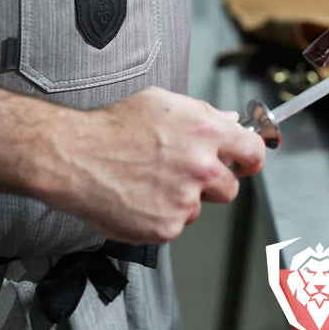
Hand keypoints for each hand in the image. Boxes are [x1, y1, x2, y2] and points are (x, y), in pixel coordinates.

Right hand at [48, 87, 264, 244]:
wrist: (75, 156)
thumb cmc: (113, 126)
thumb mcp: (160, 102)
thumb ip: (202, 113)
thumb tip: (230, 120)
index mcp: (204, 132)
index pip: (253, 151)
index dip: (250, 159)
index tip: (243, 163)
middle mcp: (201, 167)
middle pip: (230, 187)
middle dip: (212, 183)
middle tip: (181, 173)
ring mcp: (185, 200)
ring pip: (198, 207)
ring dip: (182, 199)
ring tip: (148, 181)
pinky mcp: (166, 227)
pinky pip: (174, 224)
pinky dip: (160, 215)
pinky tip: (138, 197)